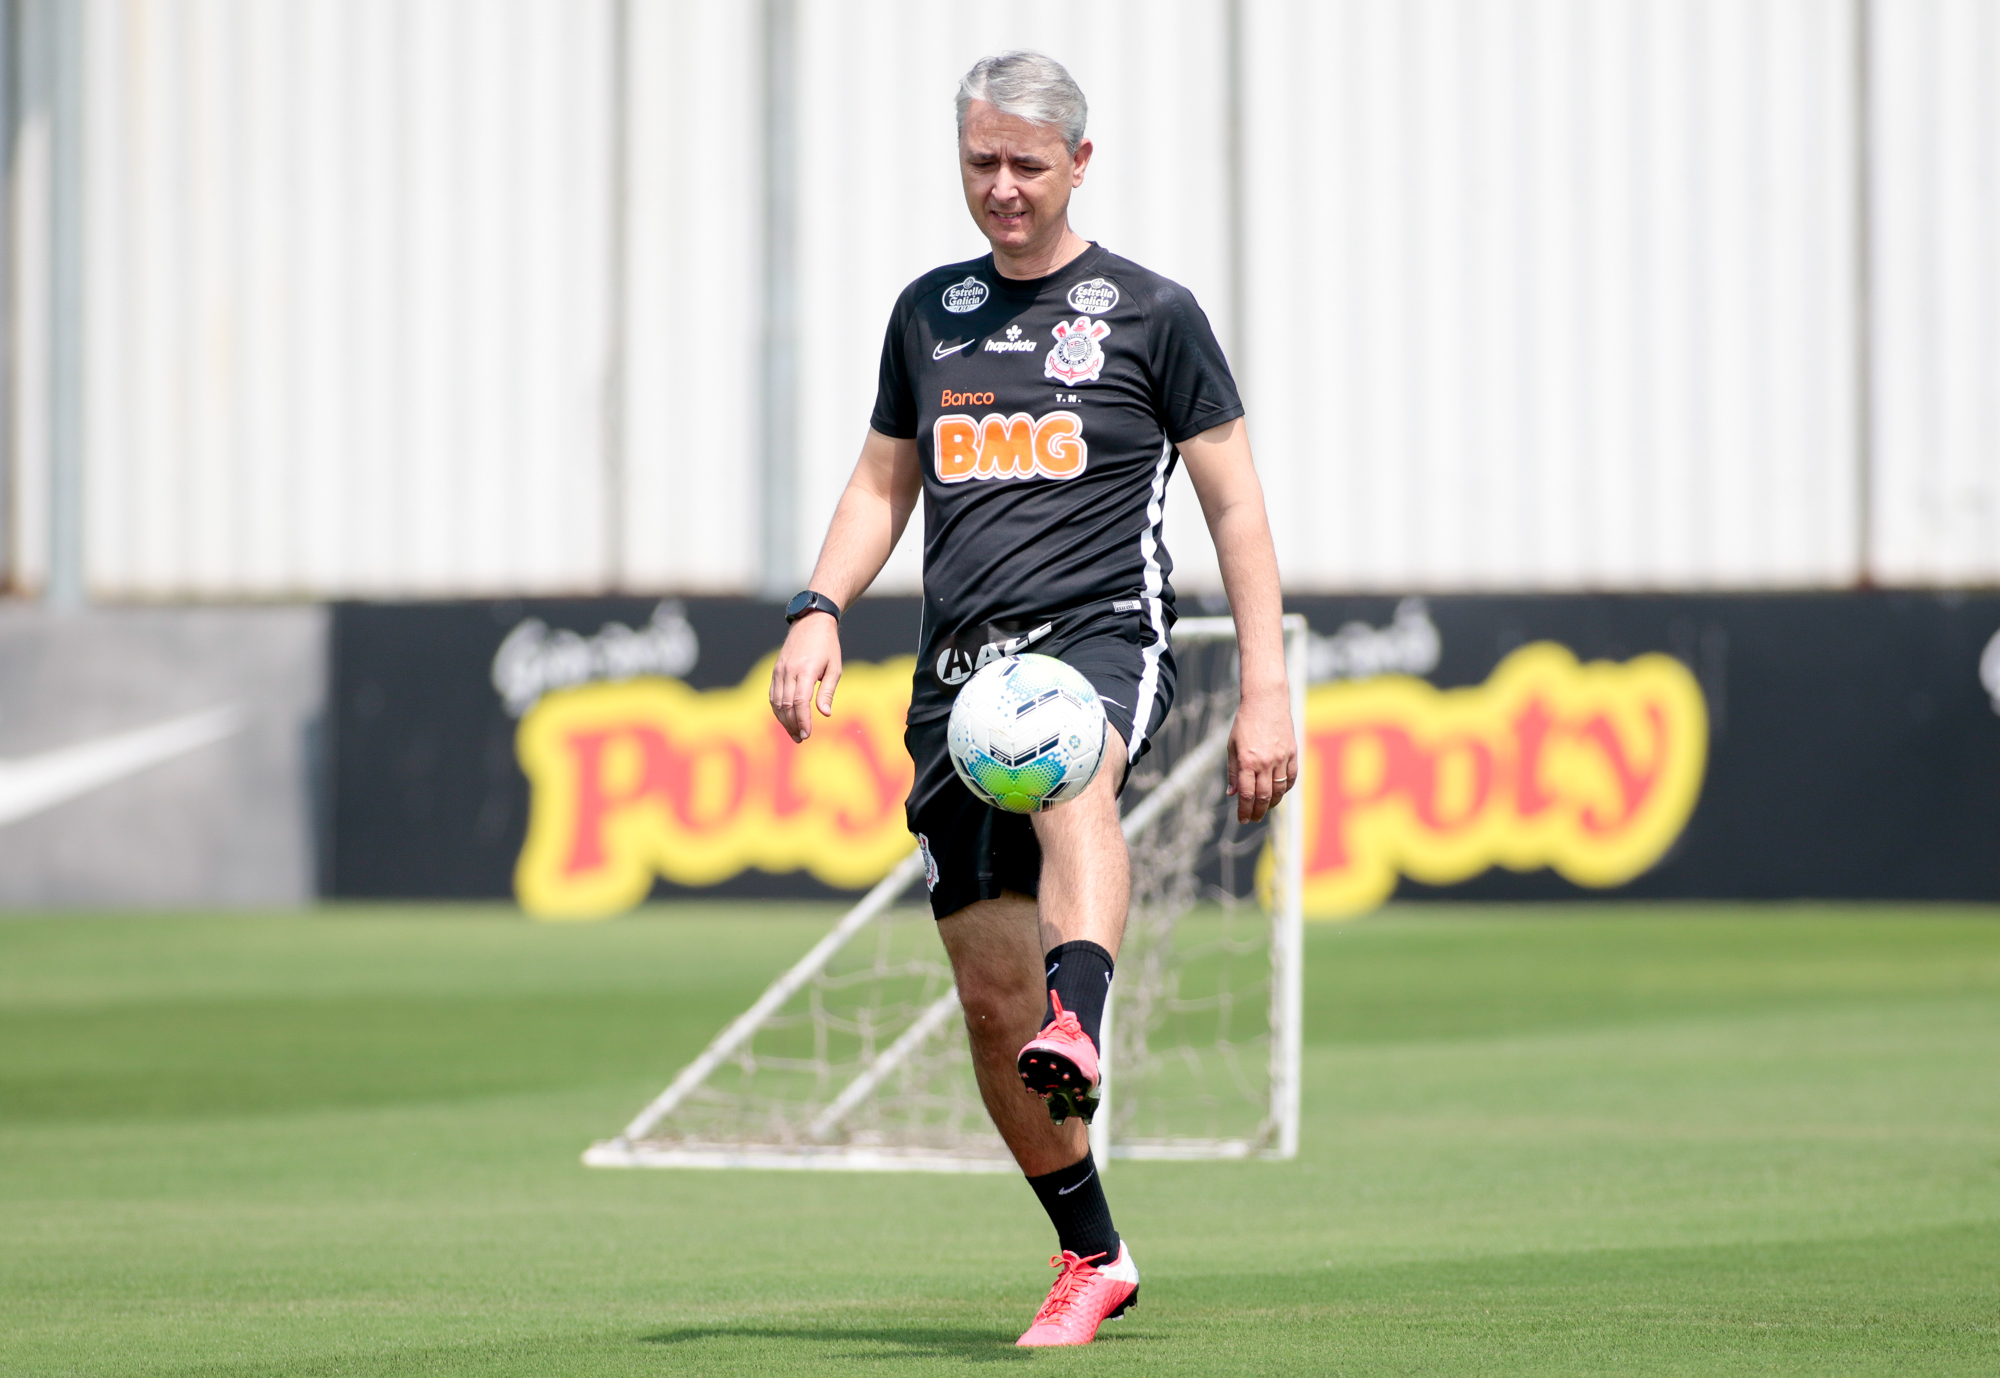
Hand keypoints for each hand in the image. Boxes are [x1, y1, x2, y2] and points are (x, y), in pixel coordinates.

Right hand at [769, 613, 841, 742]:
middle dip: (793, 725)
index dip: (802, 720)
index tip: (808, 734)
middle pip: (786, 705)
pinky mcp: (775, 671)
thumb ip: (827, 691)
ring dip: (784, 720)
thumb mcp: (835, 668)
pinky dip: (777, 709)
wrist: (811, 622)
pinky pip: (773, 695)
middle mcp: (788, 671)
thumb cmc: (827, 646)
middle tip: (802, 738)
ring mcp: (779, 671)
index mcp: (805, 670)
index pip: (799, 702)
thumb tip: (825, 714)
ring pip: (776, 702)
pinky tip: (785, 719)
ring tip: (794, 733)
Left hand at [1225, 687, 1296, 823]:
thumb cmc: (1245, 723)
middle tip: (1253, 818)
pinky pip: (1291, 777)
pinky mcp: (1293, 753)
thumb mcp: (1232, 746)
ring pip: (1280, 790)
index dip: (1244, 810)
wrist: (1266, 701)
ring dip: (1273, 803)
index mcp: (1247, 761)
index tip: (1242, 819)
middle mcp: (1265, 762)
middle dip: (1258, 811)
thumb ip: (1233, 771)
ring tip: (1265, 808)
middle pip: (1264, 796)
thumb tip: (1232, 794)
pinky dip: (1286, 788)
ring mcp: (1281, 758)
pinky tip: (1279, 793)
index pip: (1246, 794)